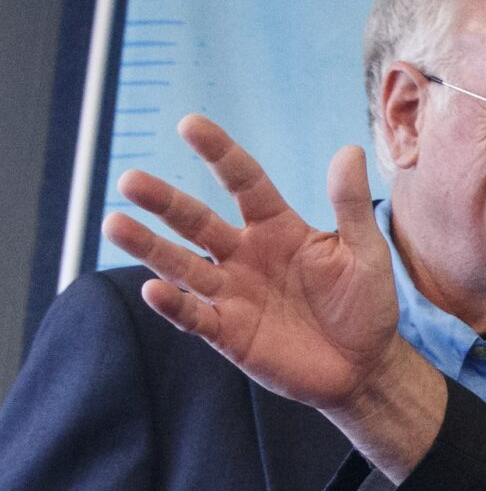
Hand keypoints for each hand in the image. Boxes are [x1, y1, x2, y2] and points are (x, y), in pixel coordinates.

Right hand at [104, 114, 400, 411]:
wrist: (364, 367)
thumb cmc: (365, 305)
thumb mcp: (365, 253)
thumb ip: (350, 206)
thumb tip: (349, 149)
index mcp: (277, 227)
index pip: (243, 181)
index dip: (219, 153)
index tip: (189, 124)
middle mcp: (245, 254)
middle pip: (197, 220)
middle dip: (164, 201)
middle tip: (130, 180)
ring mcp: (232, 293)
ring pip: (181, 264)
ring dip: (149, 247)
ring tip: (115, 224)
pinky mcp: (228, 332)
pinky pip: (194, 315)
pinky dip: (173, 305)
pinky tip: (153, 289)